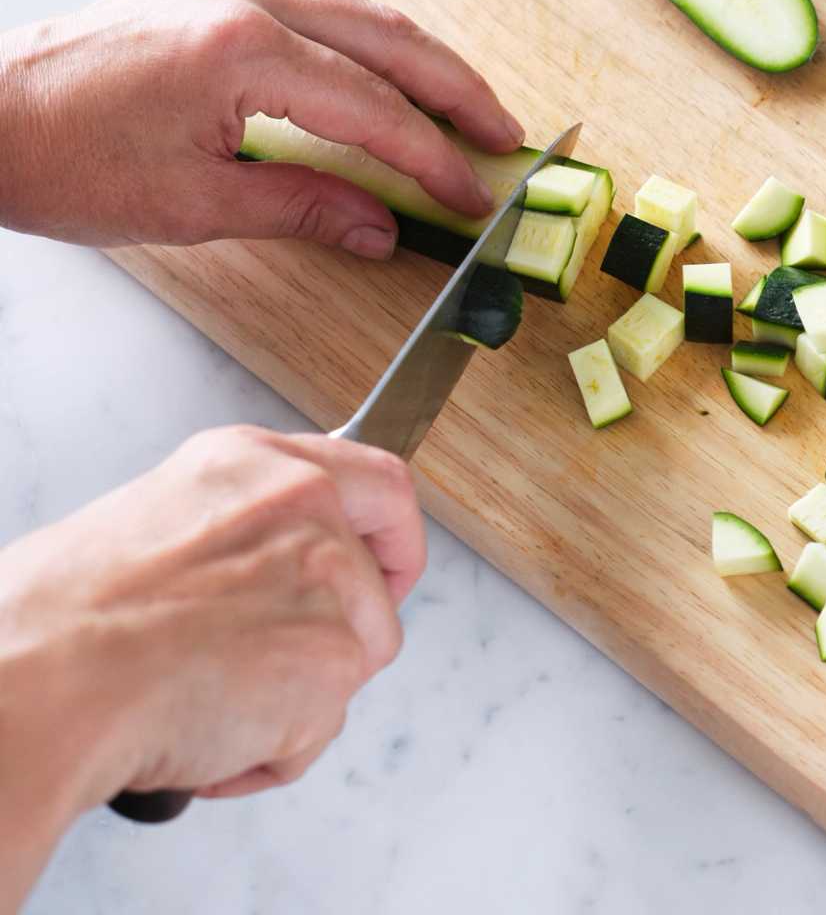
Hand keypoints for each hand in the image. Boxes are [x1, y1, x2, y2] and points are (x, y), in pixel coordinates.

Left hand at [0, 0, 523, 254]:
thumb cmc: (58, 158)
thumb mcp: (191, 204)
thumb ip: (302, 207)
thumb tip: (380, 228)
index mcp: (240, 48)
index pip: (373, 107)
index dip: (433, 159)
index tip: (472, 197)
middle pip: (389, 38)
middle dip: (456, 91)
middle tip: (505, 137)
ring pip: (361, 13)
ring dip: (422, 62)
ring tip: (466, 110)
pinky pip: (320, 8)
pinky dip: (371, 46)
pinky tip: (395, 79)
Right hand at [0, 427, 423, 908]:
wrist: (40, 685)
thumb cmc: (56, 624)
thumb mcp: (155, 526)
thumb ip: (234, 538)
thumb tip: (252, 580)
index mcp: (255, 465)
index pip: (377, 483)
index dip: (390, 536)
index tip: (382, 565)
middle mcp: (306, 508)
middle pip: (383, 576)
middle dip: (357, 628)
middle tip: (306, 663)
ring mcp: (331, 580)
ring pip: (352, 661)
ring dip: (291, 702)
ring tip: (201, 707)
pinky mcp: (334, 658)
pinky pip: (317, 731)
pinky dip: (266, 755)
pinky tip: (200, 741)